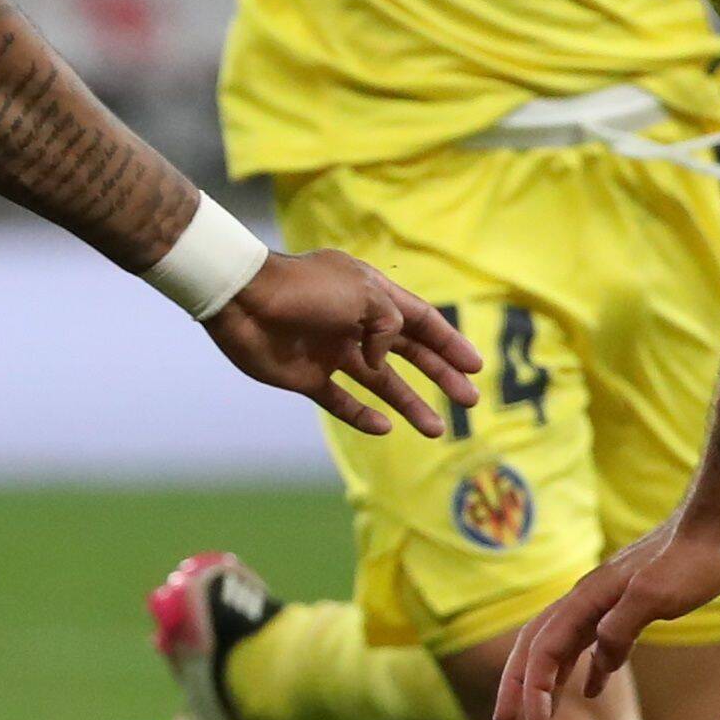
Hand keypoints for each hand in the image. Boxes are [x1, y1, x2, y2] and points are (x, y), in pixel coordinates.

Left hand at [201, 249, 481, 437]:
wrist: (243, 301)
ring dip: (410, 403)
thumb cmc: (305, 290)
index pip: (420, 319)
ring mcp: (331, 351)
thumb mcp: (364, 296)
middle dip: (440, 376)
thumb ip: (390, 326)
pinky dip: (362, 415)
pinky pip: (341, 401)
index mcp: (371, 294)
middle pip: (408, 352)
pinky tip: (385, 428)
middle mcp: (355, 323)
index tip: (475, 367)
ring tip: (437, 429)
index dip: (449, 342)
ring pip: (380, 382)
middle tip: (469, 400)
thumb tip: (385, 362)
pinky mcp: (307, 376)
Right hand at [495, 506, 719, 719]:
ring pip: (561, 644)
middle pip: (537, 645)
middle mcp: (586, 600)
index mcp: (587, 598)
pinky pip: (592, 642)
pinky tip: (591, 689)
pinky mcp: (626, 606)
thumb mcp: (656, 595)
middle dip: (517, 683)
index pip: (544, 650)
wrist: (716, 528)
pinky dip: (585, 669)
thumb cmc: (692, 560)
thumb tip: (601, 658)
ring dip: (545, 679)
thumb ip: (622, 626)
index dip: (533, 689)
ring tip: (539, 714)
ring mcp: (604, 603)